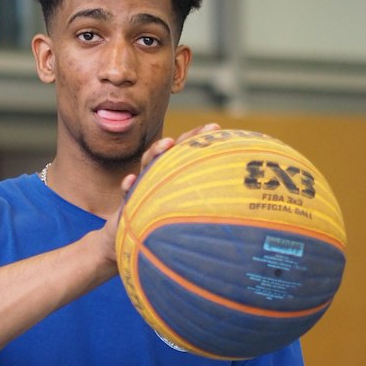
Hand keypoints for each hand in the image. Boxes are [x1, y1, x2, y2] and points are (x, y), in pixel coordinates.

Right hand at [101, 122, 221, 255]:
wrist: (126, 237)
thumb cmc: (160, 222)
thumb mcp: (184, 209)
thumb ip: (201, 200)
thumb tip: (239, 202)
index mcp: (172, 175)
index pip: (186, 151)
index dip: (198, 138)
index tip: (216, 128)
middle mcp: (157, 176)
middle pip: (169, 152)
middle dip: (187, 138)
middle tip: (206, 129)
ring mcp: (142, 188)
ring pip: (148, 166)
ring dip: (156, 153)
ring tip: (168, 144)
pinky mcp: (128, 204)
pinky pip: (127, 194)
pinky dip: (127, 186)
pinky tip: (130, 181)